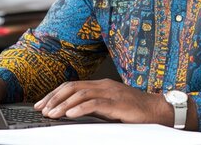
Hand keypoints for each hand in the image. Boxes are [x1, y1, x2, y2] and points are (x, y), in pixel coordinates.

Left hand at [34, 79, 172, 124]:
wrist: (159, 111)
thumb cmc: (135, 112)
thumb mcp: (109, 108)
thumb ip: (92, 107)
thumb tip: (70, 113)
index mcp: (100, 86)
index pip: (71, 86)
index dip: (54, 94)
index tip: (41, 104)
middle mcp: (103, 86)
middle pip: (72, 87)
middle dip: (54, 98)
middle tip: (41, 110)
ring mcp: (111, 93)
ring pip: (80, 94)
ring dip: (63, 105)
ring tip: (52, 114)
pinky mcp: (118, 103)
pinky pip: (95, 104)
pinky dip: (80, 108)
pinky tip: (69, 114)